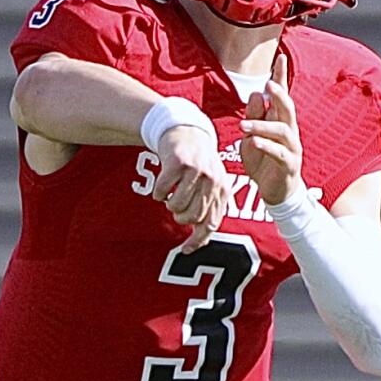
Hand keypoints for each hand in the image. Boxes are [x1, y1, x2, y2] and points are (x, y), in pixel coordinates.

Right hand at [151, 123, 232, 251]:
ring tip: (170, 195)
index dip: (197, 240)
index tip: (184, 251)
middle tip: (175, 208)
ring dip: (169, 205)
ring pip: (177, 206)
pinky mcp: (178, 163)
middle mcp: (213, 180)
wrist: (187, 130)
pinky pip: (162, 191)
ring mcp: (196, 171)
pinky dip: (158, 193)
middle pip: (192, 217)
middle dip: (180, 217)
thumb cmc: (197, 163)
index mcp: (222, 189)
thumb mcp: (210, 184)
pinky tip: (161, 187)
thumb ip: (207, 209)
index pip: (211, 223)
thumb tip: (199, 242)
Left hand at [240, 54, 301, 206]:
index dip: (281, 77)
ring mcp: (291, 147)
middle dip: (279, 95)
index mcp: (280, 121)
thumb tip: (255, 94)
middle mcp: (289, 130)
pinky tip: (255, 142)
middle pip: (287, 108)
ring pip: (283, 130)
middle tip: (268, 85)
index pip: (281, 95)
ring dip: (263, 125)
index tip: (280, 57)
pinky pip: (279, 152)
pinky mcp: (289, 164)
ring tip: (243, 125)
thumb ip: (254, 117)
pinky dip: (266, 145)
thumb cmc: (263, 161)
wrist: (275, 191)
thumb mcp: (252, 137)